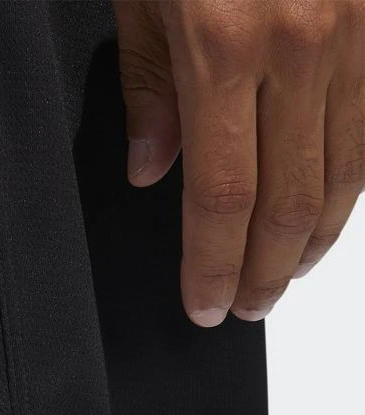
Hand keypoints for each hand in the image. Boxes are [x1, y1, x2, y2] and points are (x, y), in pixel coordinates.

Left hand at [115, 0, 364, 325]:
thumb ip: (148, 87)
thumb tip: (153, 174)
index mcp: (226, 45)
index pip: (221, 197)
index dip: (214, 264)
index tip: (204, 306)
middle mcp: (304, 42)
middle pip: (290, 198)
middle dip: (266, 268)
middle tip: (247, 308)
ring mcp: (360, 26)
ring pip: (348, 168)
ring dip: (316, 235)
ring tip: (287, 272)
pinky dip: (354, 177)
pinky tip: (332, 206)